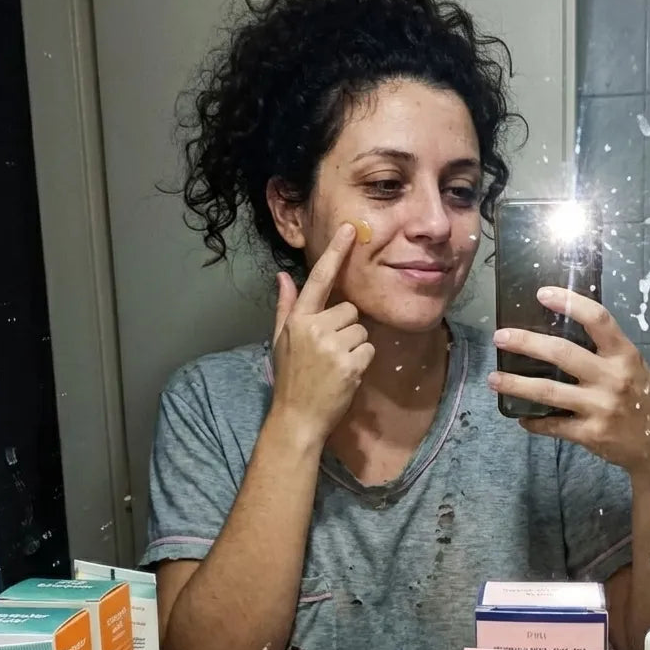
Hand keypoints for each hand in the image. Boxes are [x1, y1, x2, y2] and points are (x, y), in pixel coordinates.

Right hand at [271, 223, 374, 444]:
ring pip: (361, 330)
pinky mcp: (350, 364)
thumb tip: (283, 277)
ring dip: (354, 346)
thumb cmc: (290, 379)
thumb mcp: (281, 340)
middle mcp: (314, 328)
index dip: (336, 254)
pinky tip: (345, 375)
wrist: (297, 418)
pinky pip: (368, 349)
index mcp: (297, 319)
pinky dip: (362, 361)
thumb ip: (286, 307)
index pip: (319, 279)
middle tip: (330, 352)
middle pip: (349, 309)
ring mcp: (332, 346)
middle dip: (346, 327)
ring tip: (336, 365)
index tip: (351, 230)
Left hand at [488, 287, 649, 480]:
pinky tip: (519, 416)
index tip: (542, 294)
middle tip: (500, 337)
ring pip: (548, 392)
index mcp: (624, 355)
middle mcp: (612, 378)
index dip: (570, 303)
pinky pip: (553, 425)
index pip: (598, 320)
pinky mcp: (590, 433)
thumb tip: (557, 330)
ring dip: (516, 385)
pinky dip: (533, 422)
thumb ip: (602, 350)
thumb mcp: (632, 366)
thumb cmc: (640, 397)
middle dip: (526, 343)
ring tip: (493, 379)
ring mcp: (600, 407)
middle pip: (563, 354)